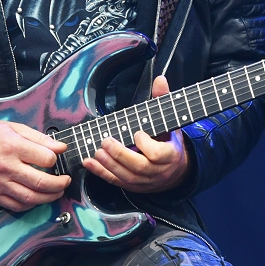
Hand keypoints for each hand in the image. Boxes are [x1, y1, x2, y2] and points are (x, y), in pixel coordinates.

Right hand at [0, 106, 70, 212]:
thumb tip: (60, 147)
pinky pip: (15, 206)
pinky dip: (30, 205)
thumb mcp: (16, 128)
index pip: (46, 159)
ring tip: (56, 192)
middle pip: (41, 182)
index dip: (56, 160)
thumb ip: (40, 139)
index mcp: (13, 147)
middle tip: (65, 181)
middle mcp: (6, 167)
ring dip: (48, 198)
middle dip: (59, 184)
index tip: (57, 159)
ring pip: (30, 198)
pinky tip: (36, 198)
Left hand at [82, 75, 190, 192]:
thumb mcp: (171, 121)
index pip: (158, 154)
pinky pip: (116, 181)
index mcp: (170, 155)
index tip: (137, 133)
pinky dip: (100, 173)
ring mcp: (145, 181)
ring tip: (96, 151)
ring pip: (126, 176)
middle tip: (106, 141)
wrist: (175, 171)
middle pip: (138, 166)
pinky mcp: (132, 186)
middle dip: (120, 154)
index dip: (146, 145)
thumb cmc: (170, 142)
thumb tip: (160, 80)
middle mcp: (158, 171)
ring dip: (109, 164)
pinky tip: (89, 162)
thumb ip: (163, 100)